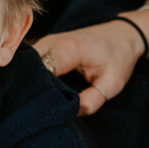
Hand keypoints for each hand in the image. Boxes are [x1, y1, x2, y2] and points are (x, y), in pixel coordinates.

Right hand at [32, 12, 148, 115]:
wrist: (123, 34)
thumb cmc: (119, 56)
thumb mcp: (113, 83)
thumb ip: (92, 100)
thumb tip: (70, 114)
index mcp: (67, 49)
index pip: (38, 74)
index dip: (36, 95)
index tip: (38, 113)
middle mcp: (51, 42)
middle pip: (27, 69)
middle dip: (27, 91)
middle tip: (30, 113)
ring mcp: (46, 43)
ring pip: (26, 66)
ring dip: (28, 85)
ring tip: (30, 105)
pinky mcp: (45, 47)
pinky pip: (30, 63)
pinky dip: (31, 78)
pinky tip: (34, 94)